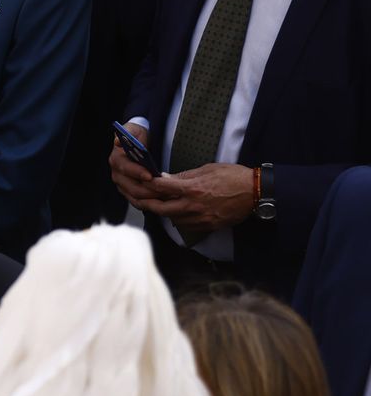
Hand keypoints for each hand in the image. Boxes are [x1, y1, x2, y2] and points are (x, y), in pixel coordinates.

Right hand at [109, 123, 160, 207]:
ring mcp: (123, 185)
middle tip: (165, 190)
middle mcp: (117, 174)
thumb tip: (118, 141)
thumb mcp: (134, 130)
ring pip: (136, 198)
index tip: (151, 175)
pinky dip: (151, 203)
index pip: (125, 168)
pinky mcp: (129, 193)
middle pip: (132, 188)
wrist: (138, 143)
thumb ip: (128, 132)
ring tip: (167, 195)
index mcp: (117, 159)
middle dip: (150, 189)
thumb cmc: (137, 137)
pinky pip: (139, 203)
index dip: (137, 172)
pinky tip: (163, 200)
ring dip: (153, 198)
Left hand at [136, 162, 255, 233]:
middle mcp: (193, 205)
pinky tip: (175, 213)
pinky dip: (177, 219)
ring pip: (172, 219)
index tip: (141, 181)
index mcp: (192, 188)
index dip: (148, 184)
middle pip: (161, 208)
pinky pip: (186, 226)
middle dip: (147, 204)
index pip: (161, 187)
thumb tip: (166, 178)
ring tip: (155, 205)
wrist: (255, 193)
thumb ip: (185, 176)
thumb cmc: (233, 176)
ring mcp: (200, 218)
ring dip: (162, 212)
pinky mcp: (208, 226)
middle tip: (139, 199)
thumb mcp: (208, 169)